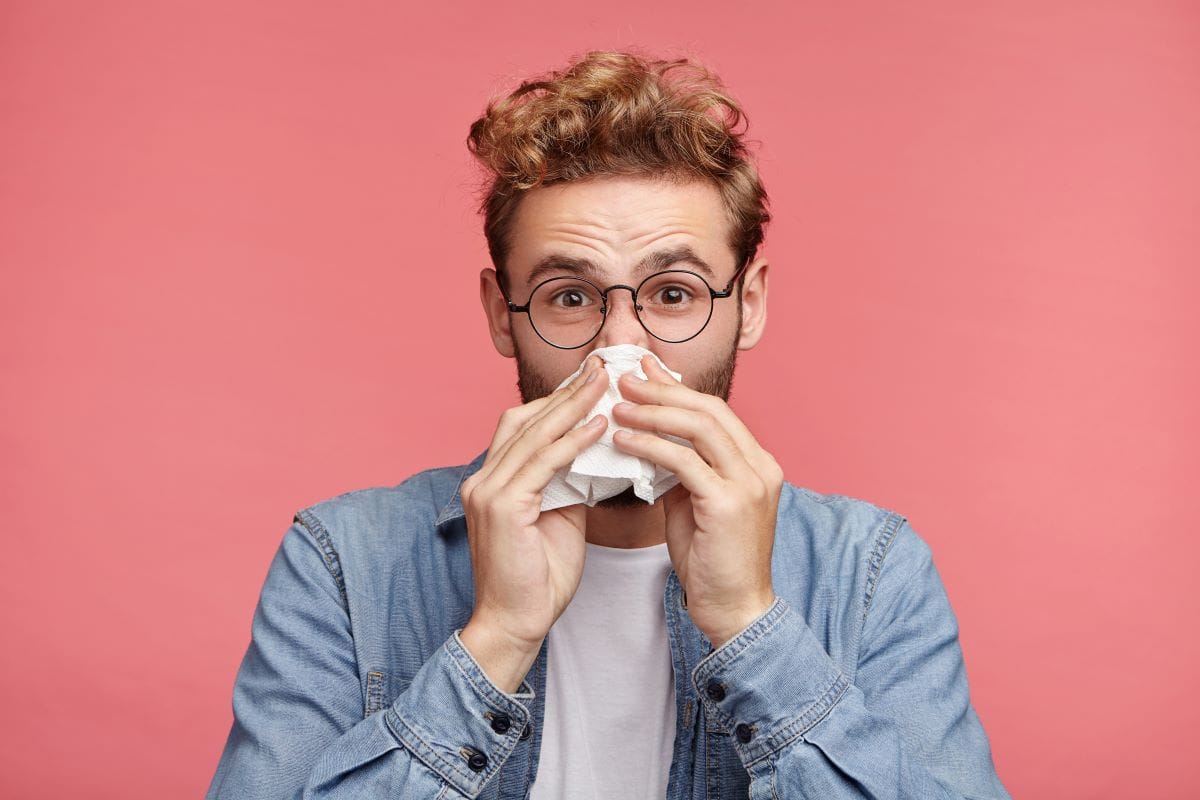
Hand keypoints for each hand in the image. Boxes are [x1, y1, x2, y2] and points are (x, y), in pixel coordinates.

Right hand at [459, 355, 608, 691]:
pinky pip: (543, 463)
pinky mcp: (502, 507)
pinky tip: (599, 426)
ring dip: (574, 405)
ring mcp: (487, 490)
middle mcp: (482, 478)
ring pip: (534, 434)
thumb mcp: (558, 518)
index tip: (594, 379)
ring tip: (606, 383)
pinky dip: (572, 441)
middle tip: (603, 366)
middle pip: (526, 419)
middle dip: (567, 391)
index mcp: (492, 480)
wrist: (515, 624)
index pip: (525, 425)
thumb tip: (596, 452)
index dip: (559, 400)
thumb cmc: (538, 578)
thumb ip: (568, 482)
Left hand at [612, 355, 781, 646]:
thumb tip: (651, 436)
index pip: (715, 411)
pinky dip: (649, 446)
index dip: (677, 388)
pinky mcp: (728, 503)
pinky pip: (683, 462)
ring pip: (698, 428)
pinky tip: (622, 442)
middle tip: (624, 379)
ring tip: (616, 405)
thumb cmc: (712, 560)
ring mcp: (749, 483)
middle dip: (663, 390)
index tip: (644, 371)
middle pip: (709, 410)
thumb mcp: (697, 503)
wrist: (734, 609)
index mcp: (757, 462)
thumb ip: (684, 469)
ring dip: (652, 412)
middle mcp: (760, 466)